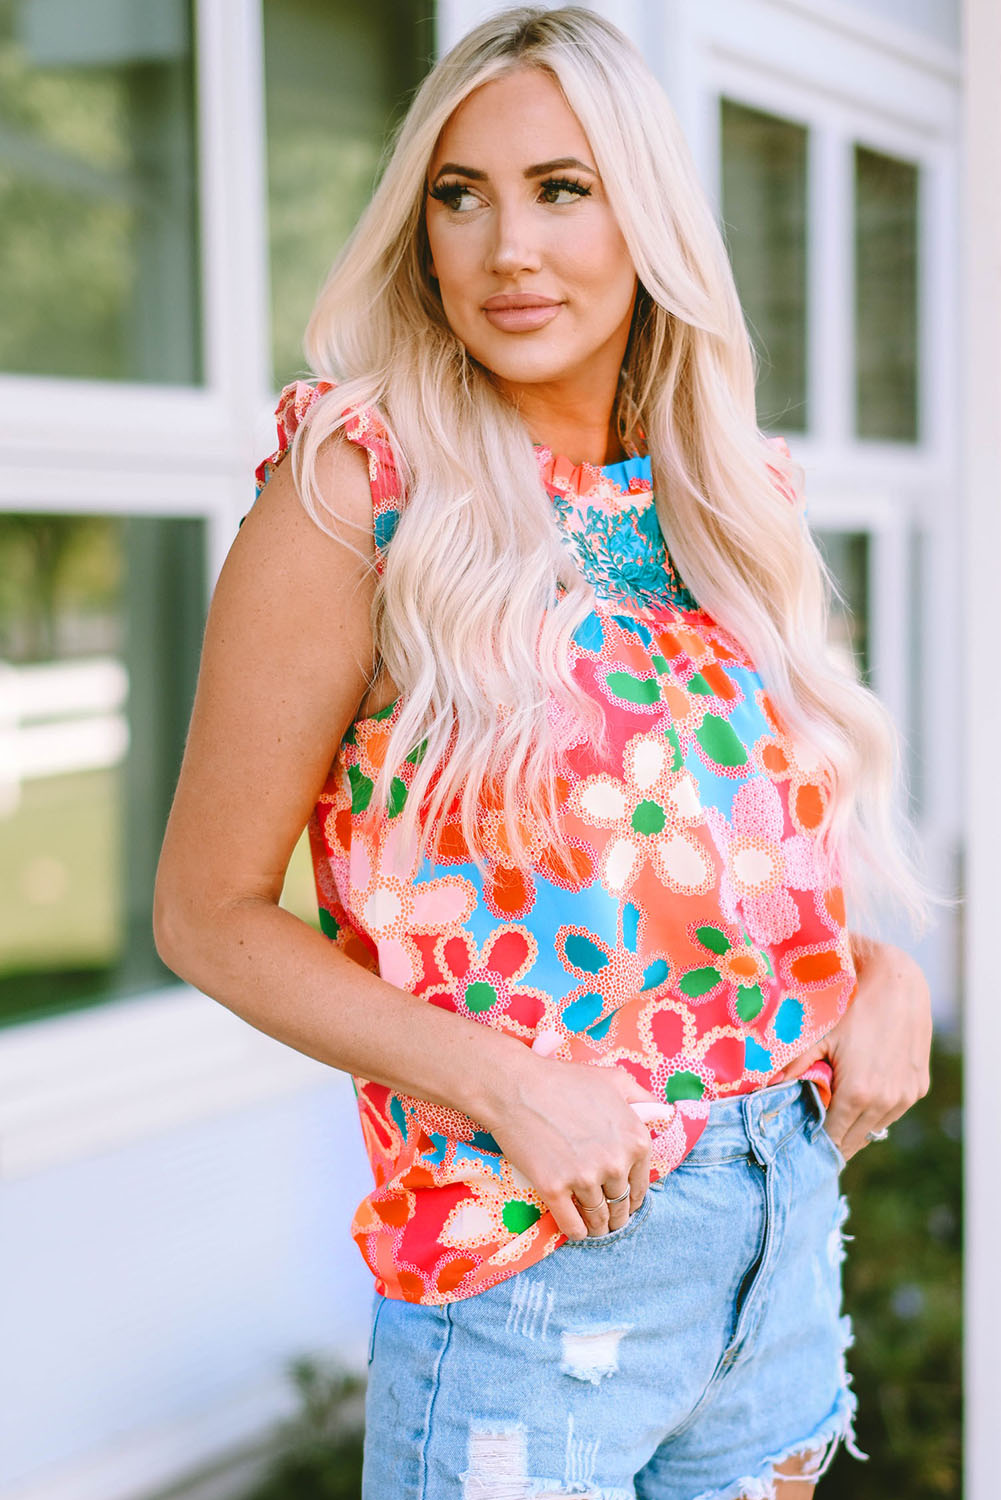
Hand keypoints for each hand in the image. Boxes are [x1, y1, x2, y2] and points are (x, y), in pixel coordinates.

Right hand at [483, 1050, 669, 1240]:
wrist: (516, 1085)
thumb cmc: (565, 1080)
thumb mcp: (615, 1080)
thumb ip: (643, 1098)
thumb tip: (663, 1113)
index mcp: (636, 1139)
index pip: (640, 1184)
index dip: (632, 1195)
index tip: (624, 1201)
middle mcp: (615, 1162)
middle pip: (620, 1204)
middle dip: (616, 1214)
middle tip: (609, 1219)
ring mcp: (584, 1177)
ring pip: (598, 1218)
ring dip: (597, 1227)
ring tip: (594, 1229)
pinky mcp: (554, 1188)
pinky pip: (572, 1225)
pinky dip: (576, 1232)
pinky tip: (576, 1231)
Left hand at [773, 936, 931, 1160]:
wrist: (898, 986)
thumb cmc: (853, 1009)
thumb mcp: (821, 1037)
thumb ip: (796, 1066)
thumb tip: (769, 1087)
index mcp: (857, 1094)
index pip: (833, 1138)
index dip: (816, 1144)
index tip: (803, 1145)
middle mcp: (885, 1102)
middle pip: (855, 1140)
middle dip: (834, 1141)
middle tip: (814, 1139)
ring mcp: (905, 1097)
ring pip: (876, 1129)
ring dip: (857, 1129)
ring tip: (836, 1123)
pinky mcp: (919, 1088)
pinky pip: (893, 1113)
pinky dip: (876, 1113)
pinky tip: (861, 1103)